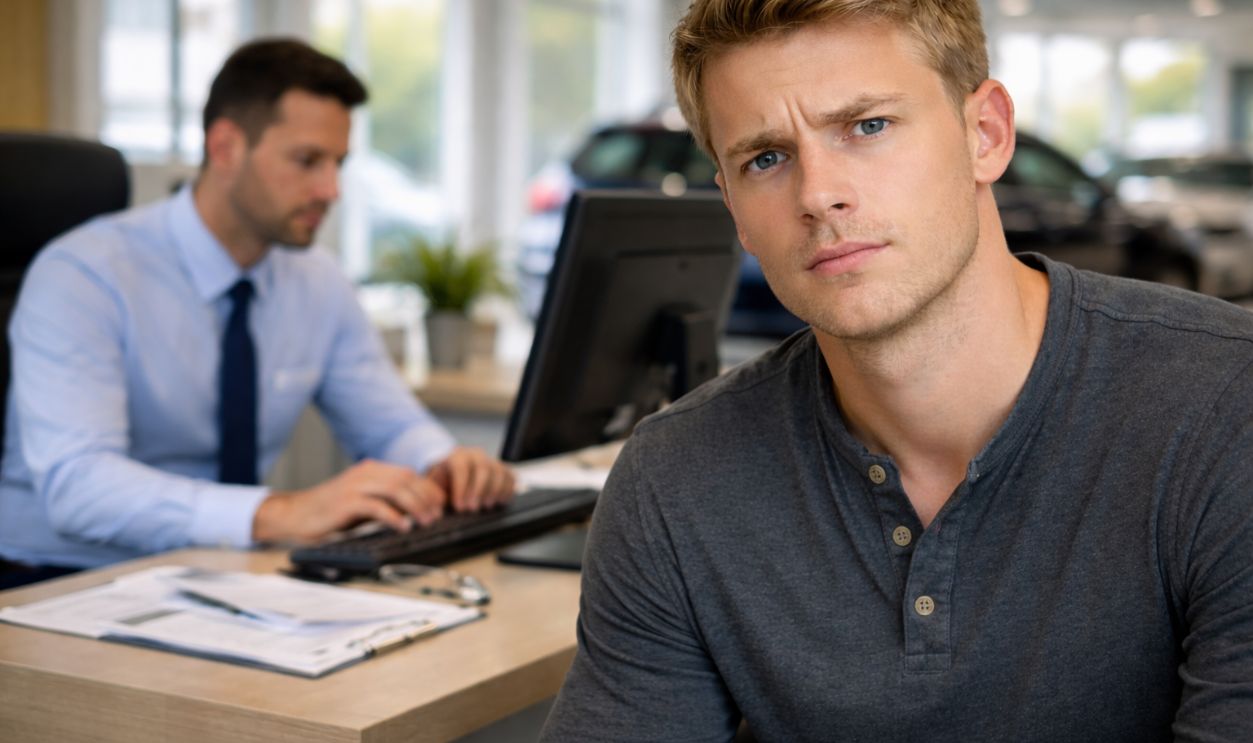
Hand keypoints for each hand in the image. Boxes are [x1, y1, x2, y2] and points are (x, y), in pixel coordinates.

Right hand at [252, 459, 445, 543]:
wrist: (296, 514)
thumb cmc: (332, 511)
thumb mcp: (364, 503)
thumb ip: (386, 501)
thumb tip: (416, 511)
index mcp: (372, 470)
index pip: (408, 474)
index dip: (428, 489)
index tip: (441, 505)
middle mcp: (365, 473)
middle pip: (406, 479)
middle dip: (426, 497)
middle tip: (437, 516)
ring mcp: (355, 485)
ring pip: (395, 489)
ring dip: (415, 506)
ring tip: (426, 521)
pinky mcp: (346, 501)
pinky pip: (376, 506)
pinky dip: (394, 516)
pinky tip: (404, 527)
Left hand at [427, 447, 515, 512]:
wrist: (453, 470)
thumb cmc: (444, 480)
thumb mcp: (434, 483)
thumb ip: (435, 492)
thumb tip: (437, 506)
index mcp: (457, 456)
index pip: (461, 467)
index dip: (460, 488)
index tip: (459, 506)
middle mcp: (476, 455)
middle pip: (483, 468)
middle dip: (478, 490)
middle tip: (472, 509)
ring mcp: (491, 460)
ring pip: (498, 472)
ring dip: (494, 491)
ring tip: (486, 506)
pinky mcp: (503, 469)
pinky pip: (510, 477)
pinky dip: (507, 490)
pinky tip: (500, 501)